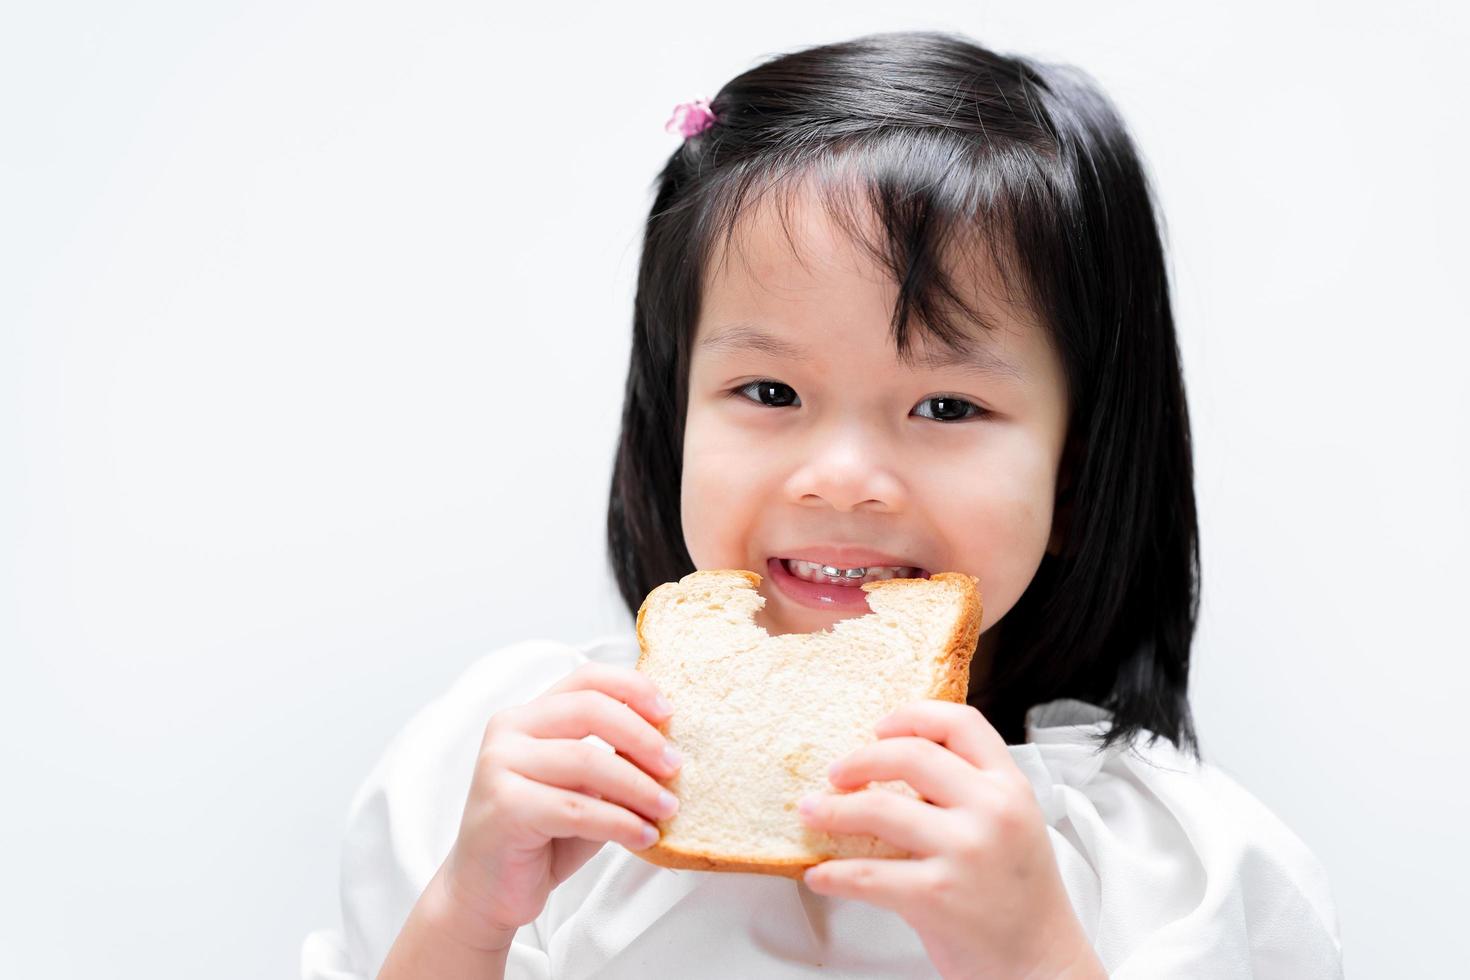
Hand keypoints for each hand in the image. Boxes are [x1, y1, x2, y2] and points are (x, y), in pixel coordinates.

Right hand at [436, 663, 682, 951]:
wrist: (488, 891)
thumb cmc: (542, 836)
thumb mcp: (583, 789)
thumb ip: (612, 760)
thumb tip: (670, 745)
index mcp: (529, 715)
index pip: (587, 678)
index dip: (633, 688)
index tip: (669, 715)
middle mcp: (509, 730)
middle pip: (589, 709)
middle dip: (642, 737)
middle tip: (675, 766)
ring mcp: (499, 765)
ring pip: (587, 760)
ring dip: (638, 787)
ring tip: (667, 808)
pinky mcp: (503, 806)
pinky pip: (576, 808)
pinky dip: (619, 822)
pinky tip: (644, 836)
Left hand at [796, 700, 1105, 979]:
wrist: (1041, 966)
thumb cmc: (1020, 897)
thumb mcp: (1012, 824)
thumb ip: (969, 790)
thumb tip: (893, 764)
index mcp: (1010, 786)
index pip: (959, 723)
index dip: (911, 716)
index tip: (878, 728)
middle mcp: (992, 811)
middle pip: (910, 755)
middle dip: (859, 760)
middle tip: (835, 773)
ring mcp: (966, 852)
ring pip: (878, 808)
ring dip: (832, 811)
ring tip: (813, 813)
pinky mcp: (937, 897)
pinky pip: (866, 875)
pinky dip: (833, 874)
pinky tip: (820, 874)